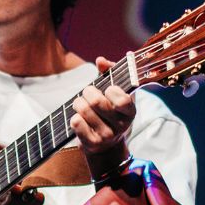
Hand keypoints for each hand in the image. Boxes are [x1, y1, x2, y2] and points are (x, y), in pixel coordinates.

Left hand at [72, 56, 135, 177]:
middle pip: (96, 102)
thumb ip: (109, 73)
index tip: (107, 89)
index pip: (122, 100)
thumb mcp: (114, 93)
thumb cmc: (109, 111)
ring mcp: (107, 136)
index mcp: (130, 111)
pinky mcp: (92, 143)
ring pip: (83, 110)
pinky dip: (74, 117)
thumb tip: (101, 60)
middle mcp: (121, 126)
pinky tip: (79, 119)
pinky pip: (76, 122)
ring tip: (80, 104)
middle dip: (87, 92)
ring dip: (78, 103)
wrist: (105, 144)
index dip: (111, 90)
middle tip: (87, 93)